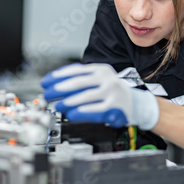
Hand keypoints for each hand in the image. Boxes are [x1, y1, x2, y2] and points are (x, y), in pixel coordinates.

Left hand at [41, 63, 158, 128]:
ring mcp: (111, 92)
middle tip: (48, 94)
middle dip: (60, 88)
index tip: (46, 82)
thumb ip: (82, 80)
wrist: (137, 104)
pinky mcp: (114, 106)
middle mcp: (106, 78)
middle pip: (79, 82)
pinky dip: (81, 112)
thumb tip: (57, 86)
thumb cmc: (113, 92)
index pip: (75, 70)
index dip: (58, 76)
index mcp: (100, 69)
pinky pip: (95, 109)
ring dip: (68, 101)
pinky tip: (71, 114)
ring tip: (58, 106)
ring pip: (86, 95)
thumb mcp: (100, 80)